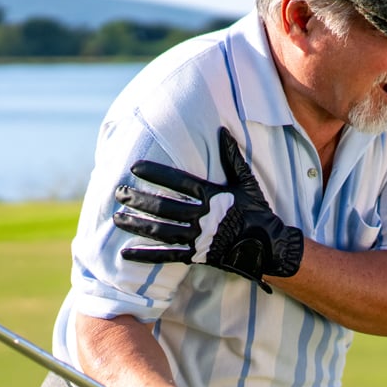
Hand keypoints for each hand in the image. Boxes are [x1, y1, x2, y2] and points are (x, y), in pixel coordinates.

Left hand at [113, 127, 303, 292]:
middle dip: (139, 199)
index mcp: (213, 196)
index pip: (179, 182)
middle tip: (119, 193)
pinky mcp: (197, 255)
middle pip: (164, 207)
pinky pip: (168, 255)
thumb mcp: (247, 183)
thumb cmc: (257, 211)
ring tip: (117, 217)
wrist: (268, 245)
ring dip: (138, 224)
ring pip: (161, 230)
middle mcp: (203, 217)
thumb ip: (232, 158)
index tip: (135, 168)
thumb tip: (223, 132)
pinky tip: (126, 253)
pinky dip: (147, 255)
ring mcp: (199, 238)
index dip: (156, 174)